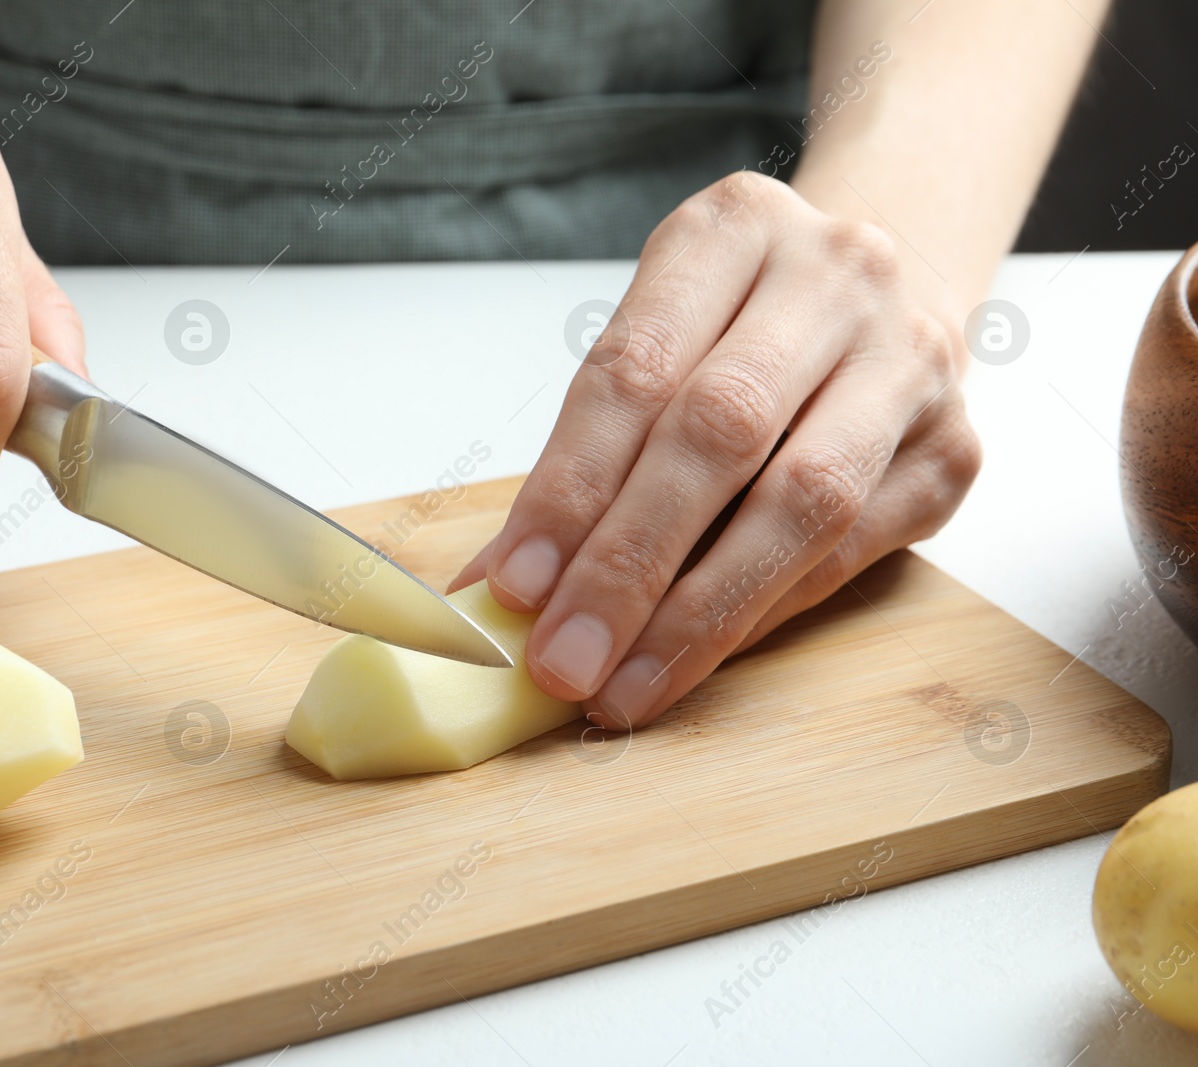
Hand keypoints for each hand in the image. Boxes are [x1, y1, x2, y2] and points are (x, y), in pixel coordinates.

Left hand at [450, 172, 980, 730]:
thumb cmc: (741, 323)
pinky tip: (695, 657)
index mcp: (733, 229)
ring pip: (805, 501)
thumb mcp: (658, 336)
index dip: (568, 489)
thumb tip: (502, 586)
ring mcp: (912, 361)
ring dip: (701, 612)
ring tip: (622, 684)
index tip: (513, 586)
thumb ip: (585, 451)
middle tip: (562, 658)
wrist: (889, 292)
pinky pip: (851, 551)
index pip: (634, 371)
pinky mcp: (954, 448)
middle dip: (628, 564)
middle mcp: (836, 278)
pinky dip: (762, 613)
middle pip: (720, 433)